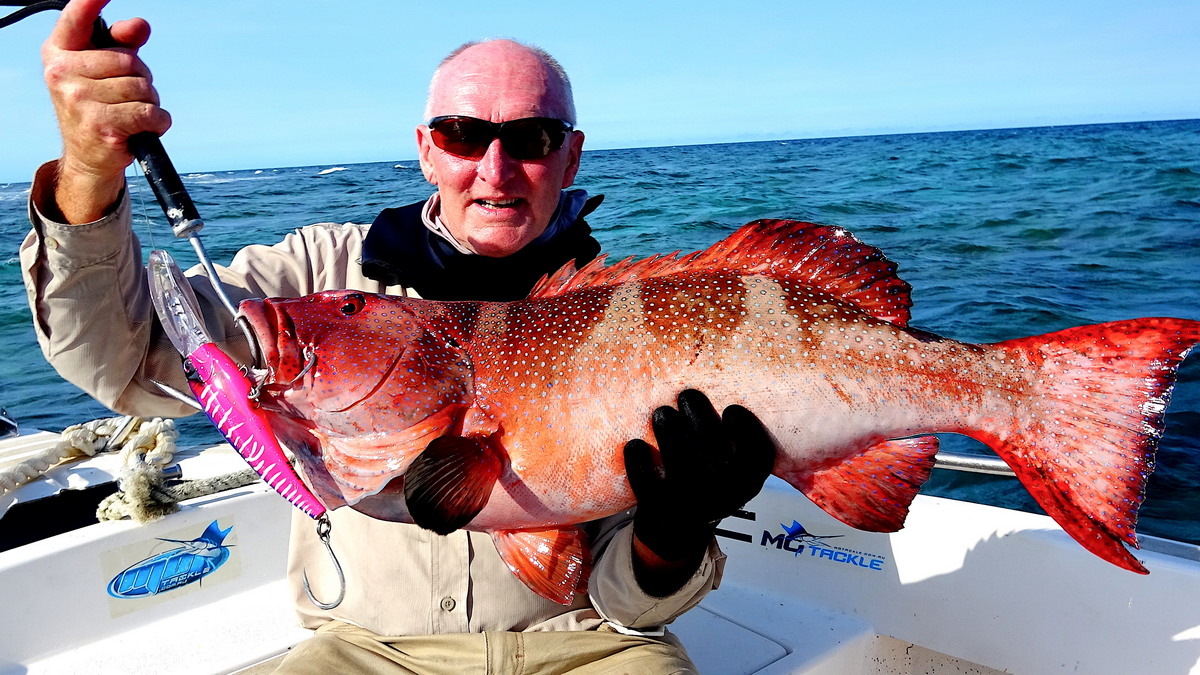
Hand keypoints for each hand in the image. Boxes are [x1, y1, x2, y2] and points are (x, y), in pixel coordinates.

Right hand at [41, 0, 170, 221]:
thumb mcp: (104, 71)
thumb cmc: (99, 105)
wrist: (89, 156)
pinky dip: (158, 122)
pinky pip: (151, 113)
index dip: (89, 4)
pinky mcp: (102, 127)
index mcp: (58, 53)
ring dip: (150, 102)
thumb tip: (139, 26)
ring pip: (144, 88)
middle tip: (126, 96)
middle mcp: (61, 74)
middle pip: (130, 62)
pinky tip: (144, 128)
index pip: (76, 20)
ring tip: (131, 114)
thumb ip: (121, 44)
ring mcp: (80, 101)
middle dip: (142, 78)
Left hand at [625, 390, 774, 563]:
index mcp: (746, 483)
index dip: (747, 428)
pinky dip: (638, 460)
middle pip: (714, 451)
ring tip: (662, 414)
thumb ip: (733, 434)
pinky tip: (635, 445)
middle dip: (698, 415)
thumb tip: (725, 373)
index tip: (731, 409)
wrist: (678, 528)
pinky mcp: (659, 509)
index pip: (758, 456)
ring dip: (668, 430)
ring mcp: (690, 504)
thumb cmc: (707, 480)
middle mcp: (722, 496)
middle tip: (687, 394)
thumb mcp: (731, 465)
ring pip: (679, 463)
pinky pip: (646, 482)